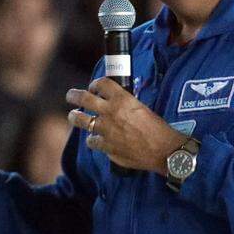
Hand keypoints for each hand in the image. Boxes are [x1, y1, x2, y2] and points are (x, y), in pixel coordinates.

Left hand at [66, 78, 184, 173]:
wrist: (163, 150)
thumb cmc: (157, 128)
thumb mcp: (142, 108)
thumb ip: (125, 105)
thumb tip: (116, 105)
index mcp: (122, 99)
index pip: (101, 83)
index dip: (95, 84)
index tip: (94, 87)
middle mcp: (110, 111)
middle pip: (83, 98)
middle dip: (73, 95)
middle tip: (70, 96)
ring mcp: (105, 129)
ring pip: (79, 120)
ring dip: (74, 117)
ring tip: (73, 116)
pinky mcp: (106, 146)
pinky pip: (91, 141)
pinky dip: (93, 140)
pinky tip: (95, 140)